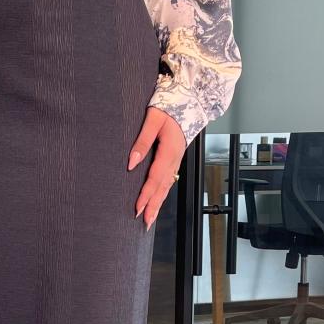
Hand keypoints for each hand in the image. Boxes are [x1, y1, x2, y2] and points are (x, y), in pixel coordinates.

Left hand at [128, 107, 186, 230]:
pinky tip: (158, 201)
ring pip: (167, 187)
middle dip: (153, 206)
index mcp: (169, 151)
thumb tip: (131, 163)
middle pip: (163, 188)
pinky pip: (169, 180)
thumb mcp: (153, 119)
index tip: (137, 208)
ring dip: (158, 204)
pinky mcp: (176, 159)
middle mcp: (175, 159)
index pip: (155, 178)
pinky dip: (163, 194)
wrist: (192, 100)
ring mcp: (177, 160)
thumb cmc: (171, 106)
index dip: (146, 195)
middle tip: (144, 223)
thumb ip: (142, 141)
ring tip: (150, 219)